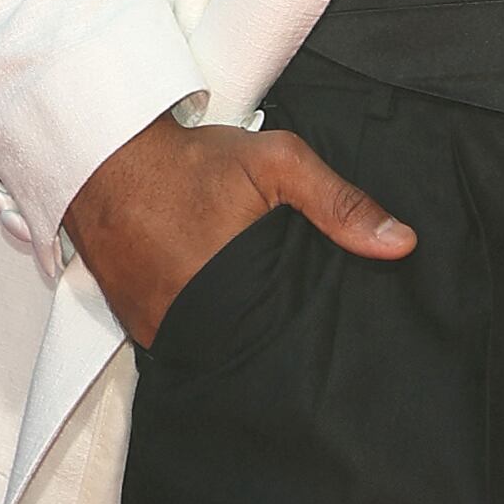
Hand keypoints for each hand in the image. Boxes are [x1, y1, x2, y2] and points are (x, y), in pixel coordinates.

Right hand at [63, 106, 414, 351]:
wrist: (101, 152)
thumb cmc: (189, 158)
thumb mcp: (276, 164)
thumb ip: (339, 204)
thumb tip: (402, 244)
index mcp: (230, 290)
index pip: (285, 339)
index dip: (308, 337)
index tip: (328, 335)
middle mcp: (189, 321)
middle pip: (250, 350)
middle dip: (275, 340)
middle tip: (297, 325)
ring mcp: (156, 328)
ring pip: (213, 349)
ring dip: (236, 335)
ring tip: (260, 318)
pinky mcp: (136, 324)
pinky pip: (179, 340)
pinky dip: (201, 328)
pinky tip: (219, 308)